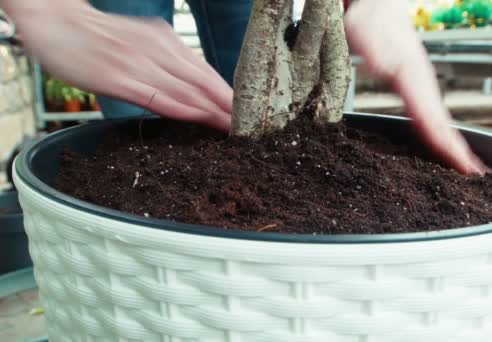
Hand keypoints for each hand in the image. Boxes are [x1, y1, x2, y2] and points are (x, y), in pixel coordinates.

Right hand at [4, 0, 231, 130]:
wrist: (54, 19)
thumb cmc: (99, 36)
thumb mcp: (141, 40)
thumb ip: (166, 61)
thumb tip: (192, 84)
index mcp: (165, 41)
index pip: (206, 71)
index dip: (229, 93)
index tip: (249, 111)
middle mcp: (158, 50)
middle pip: (203, 81)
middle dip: (229, 105)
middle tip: (253, 125)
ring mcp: (139, 64)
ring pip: (186, 90)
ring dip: (213, 110)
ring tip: (234, 128)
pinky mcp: (118, 78)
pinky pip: (156, 96)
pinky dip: (181, 108)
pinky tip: (199, 118)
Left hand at [344, 0, 485, 173]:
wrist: (379, 8)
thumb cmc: (370, 21)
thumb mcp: (363, 31)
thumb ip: (373, 48)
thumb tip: (380, 64)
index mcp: (410, 74)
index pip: (429, 114)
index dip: (443, 141)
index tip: (460, 162)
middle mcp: (422, 83)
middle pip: (442, 122)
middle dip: (457, 150)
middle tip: (475, 176)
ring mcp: (421, 86)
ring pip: (439, 121)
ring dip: (452, 146)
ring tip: (467, 169)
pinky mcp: (415, 89)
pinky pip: (430, 117)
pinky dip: (440, 135)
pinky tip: (444, 149)